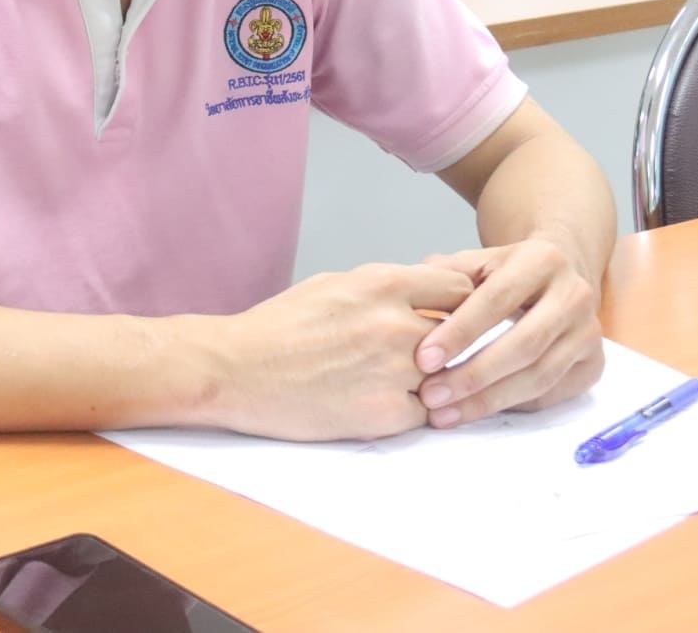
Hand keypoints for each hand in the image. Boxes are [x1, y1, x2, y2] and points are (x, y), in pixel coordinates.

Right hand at [204, 262, 474, 441]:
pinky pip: (423, 414)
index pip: (459, 289)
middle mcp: (395, 323)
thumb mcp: (335, 284)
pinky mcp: (385, 414)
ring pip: (447, 378)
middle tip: (433, 358)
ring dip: (433, 383)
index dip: (459, 305)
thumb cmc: (279, 326)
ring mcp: (394, 370)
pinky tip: (379, 405)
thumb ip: (386, 288)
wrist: (236, 371)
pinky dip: (410, 413)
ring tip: (403, 385)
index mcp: (383, 283)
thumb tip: (422, 295)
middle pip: (461, 335)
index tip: (450, 318)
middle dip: (451, 347)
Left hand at [410, 238, 603, 426]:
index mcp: (542, 261)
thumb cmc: (510, 271)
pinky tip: (477, 411)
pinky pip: (551, 394)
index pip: (497, 300)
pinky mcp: (594, 364)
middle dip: (473, 375)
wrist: (563, 273)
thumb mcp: (480, 260)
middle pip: (523, 345)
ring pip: (539, 376)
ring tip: (445, 413)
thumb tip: (413, 295)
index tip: (424, 359)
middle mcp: (574, 295)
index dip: (460, 332)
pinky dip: (512, 406)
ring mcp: (589, 333)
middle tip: (431, 395)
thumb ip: (446, 274)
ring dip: (488, 400)